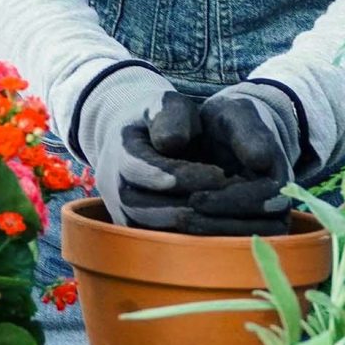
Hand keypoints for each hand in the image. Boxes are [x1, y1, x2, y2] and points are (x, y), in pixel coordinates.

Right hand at [89, 88, 232, 230]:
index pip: (149, 170)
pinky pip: (158, 241)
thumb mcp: (166, 104)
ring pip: (153, 228)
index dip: (186, 175)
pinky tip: (215, 225)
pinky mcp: (134, 230)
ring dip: (190, 223)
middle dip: (191, 202)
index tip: (221, 174)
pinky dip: (187, 237)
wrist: (134, 138)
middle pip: (149, 206)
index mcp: (120, 151)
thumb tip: (173, 143)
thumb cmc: (160, 118)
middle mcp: (114, 187)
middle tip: (230, 198)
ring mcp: (121, 212)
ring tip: (225, 212)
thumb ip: (170, 116)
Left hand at [185, 85, 305, 236]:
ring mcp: (268, 220)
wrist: (229, 133)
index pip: (265, 198)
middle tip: (180, 217)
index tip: (195, 197)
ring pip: (248, 241)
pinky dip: (210, 242)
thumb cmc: (228, 121)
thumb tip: (260, 160)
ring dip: (212, 236)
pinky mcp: (251, 232)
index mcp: (278, 172)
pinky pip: (236, 246)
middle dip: (218, 223)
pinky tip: (183, 234)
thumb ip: (244, 130)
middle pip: (259, 228)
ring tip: (179, 224)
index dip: (230, 201)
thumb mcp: (233, 113)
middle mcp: (280, 200)